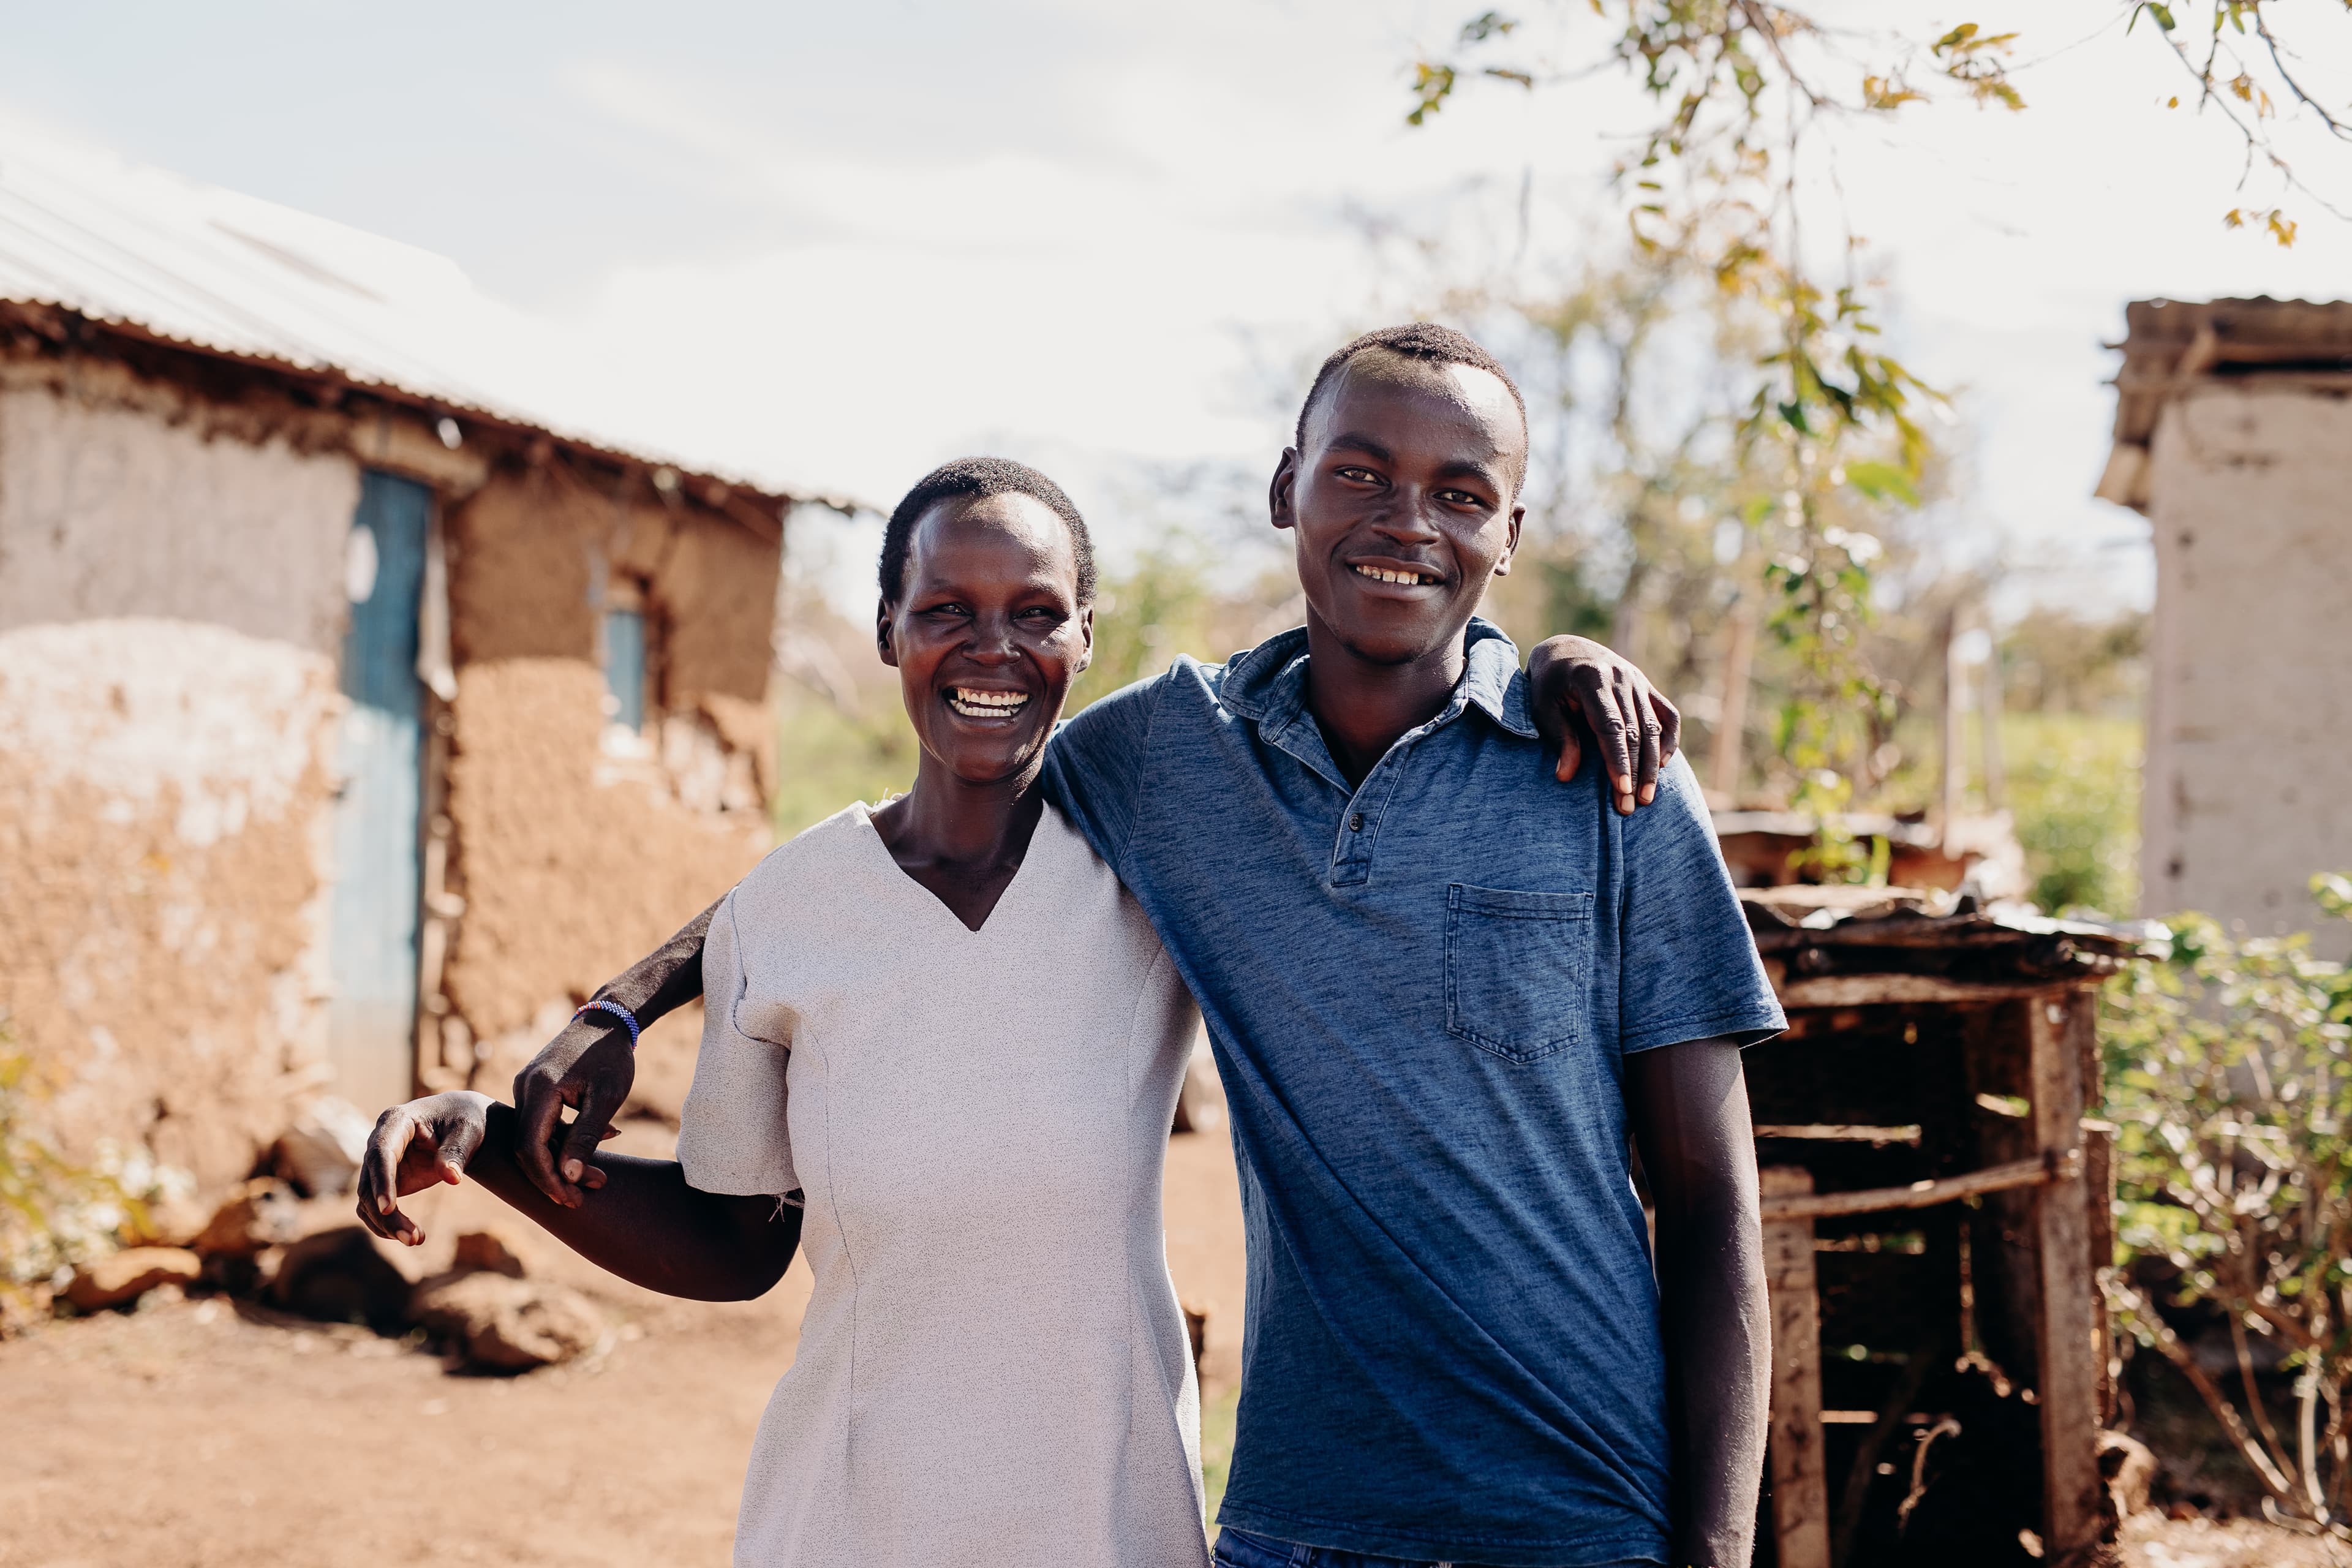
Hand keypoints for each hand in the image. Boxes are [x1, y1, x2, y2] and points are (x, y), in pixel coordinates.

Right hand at [356, 1092, 491, 1245]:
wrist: (461, 1124)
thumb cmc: (464, 1121)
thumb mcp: (467, 1130)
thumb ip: (457, 1151)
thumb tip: (452, 1178)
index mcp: (396, 1121)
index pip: (380, 1153)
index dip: (381, 1181)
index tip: (388, 1208)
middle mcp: (380, 1142)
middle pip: (369, 1182)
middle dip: (386, 1214)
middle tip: (412, 1239)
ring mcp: (380, 1164)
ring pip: (367, 1200)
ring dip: (386, 1224)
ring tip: (416, 1240)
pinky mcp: (385, 1182)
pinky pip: (374, 1208)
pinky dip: (386, 1224)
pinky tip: (410, 1236)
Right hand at [512, 1014, 637, 1207]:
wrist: (607, 1020)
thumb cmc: (611, 1057)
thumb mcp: (607, 1098)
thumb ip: (586, 1136)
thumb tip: (568, 1176)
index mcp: (539, 1088)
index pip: (530, 1147)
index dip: (547, 1179)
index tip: (570, 1199)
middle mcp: (523, 1087)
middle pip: (525, 1147)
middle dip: (550, 1177)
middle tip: (578, 1199)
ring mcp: (524, 1087)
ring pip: (530, 1138)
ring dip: (556, 1162)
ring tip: (589, 1181)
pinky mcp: (532, 1088)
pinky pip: (537, 1125)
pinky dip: (557, 1143)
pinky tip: (587, 1152)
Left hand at [1527, 635, 1680, 815]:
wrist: (1566, 651)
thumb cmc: (1549, 685)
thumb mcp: (1542, 707)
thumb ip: (1559, 738)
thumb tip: (1566, 776)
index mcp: (1592, 679)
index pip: (1611, 726)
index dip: (1618, 760)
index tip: (1622, 790)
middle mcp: (1620, 676)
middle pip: (1634, 731)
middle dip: (1635, 772)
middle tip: (1631, 806)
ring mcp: (1637, 680)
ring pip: (1653, 727)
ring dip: (1652, 765)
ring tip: (1647, 797)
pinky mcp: (1647, 686)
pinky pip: (1668, 715)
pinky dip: (1669, 740)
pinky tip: (1662, 766)